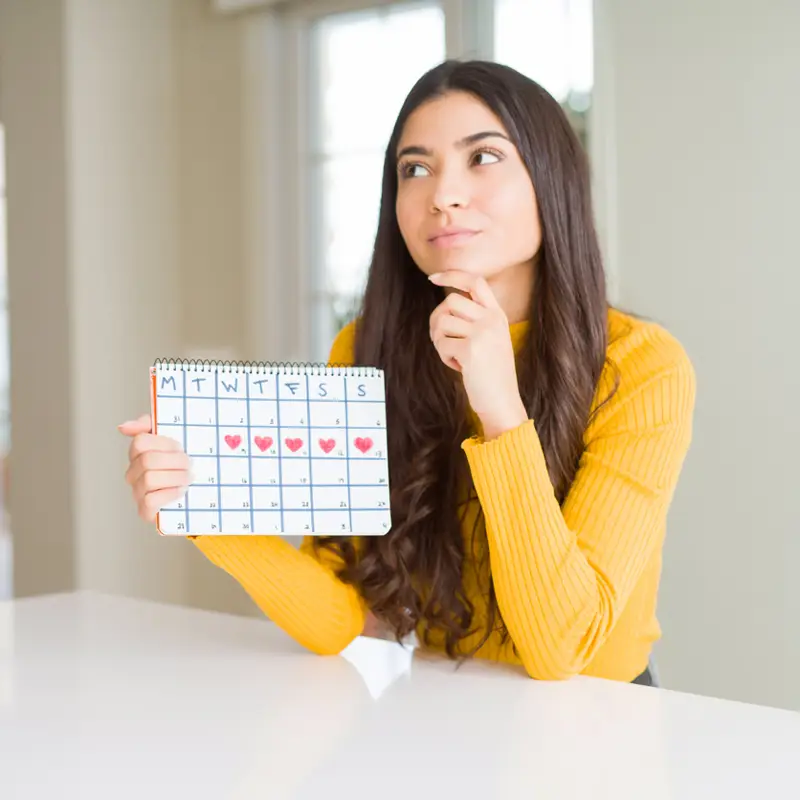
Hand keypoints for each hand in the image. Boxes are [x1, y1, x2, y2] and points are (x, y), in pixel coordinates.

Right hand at [118, 415, 191, 522]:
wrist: (204, 488)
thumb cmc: (184, 461)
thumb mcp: (173, 434)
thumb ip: (149, 423)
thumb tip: (124, 427)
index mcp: (138, 454)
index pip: (140, 442)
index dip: (165, 444)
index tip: (180, 447)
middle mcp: (133, 473)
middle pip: (148, 460)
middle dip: (175, 461)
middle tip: (189, 464)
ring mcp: (137, 492)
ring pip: (149, 479)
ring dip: (176, 477)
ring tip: (188, 477)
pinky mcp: (145, 510)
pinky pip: (150, 501)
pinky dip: (169, 494)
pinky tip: (181, 490)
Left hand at [428, 271, 527, 439]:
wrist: (502, 402)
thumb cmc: (490, 374)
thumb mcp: (490, 340)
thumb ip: (475, 321)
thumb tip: (443, 308)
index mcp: (497, 315)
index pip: (475, 282)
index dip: (452, 275)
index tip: (433, 278)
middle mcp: (492, 320)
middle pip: (450, 300)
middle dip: (437, 318)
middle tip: (440, 338)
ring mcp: (483, 334)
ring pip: (442, 321)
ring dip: (439, 340)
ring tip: (452, 355)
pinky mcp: (471, 350)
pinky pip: (442, 344)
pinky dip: (444, 356)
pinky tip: (458, 367)